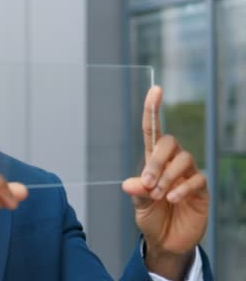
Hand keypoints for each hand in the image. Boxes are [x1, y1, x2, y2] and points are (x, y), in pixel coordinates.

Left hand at [122, 86, 209, 279]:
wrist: (167, 242)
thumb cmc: (152, 219)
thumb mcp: (139, 207)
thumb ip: (137, 193)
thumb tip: (131, 184)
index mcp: (152, 162)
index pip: (153, 131)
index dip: (153, 110)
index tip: (155, 90)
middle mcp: (171, 164)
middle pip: (169, 143)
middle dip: (156, 161)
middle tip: (146, 182)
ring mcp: (187, 175)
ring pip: (183, 160)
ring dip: (167, 177)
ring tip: (158, 195)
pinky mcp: (200, 190)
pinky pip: (196, 179)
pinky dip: (182, 188)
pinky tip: (172, 199)